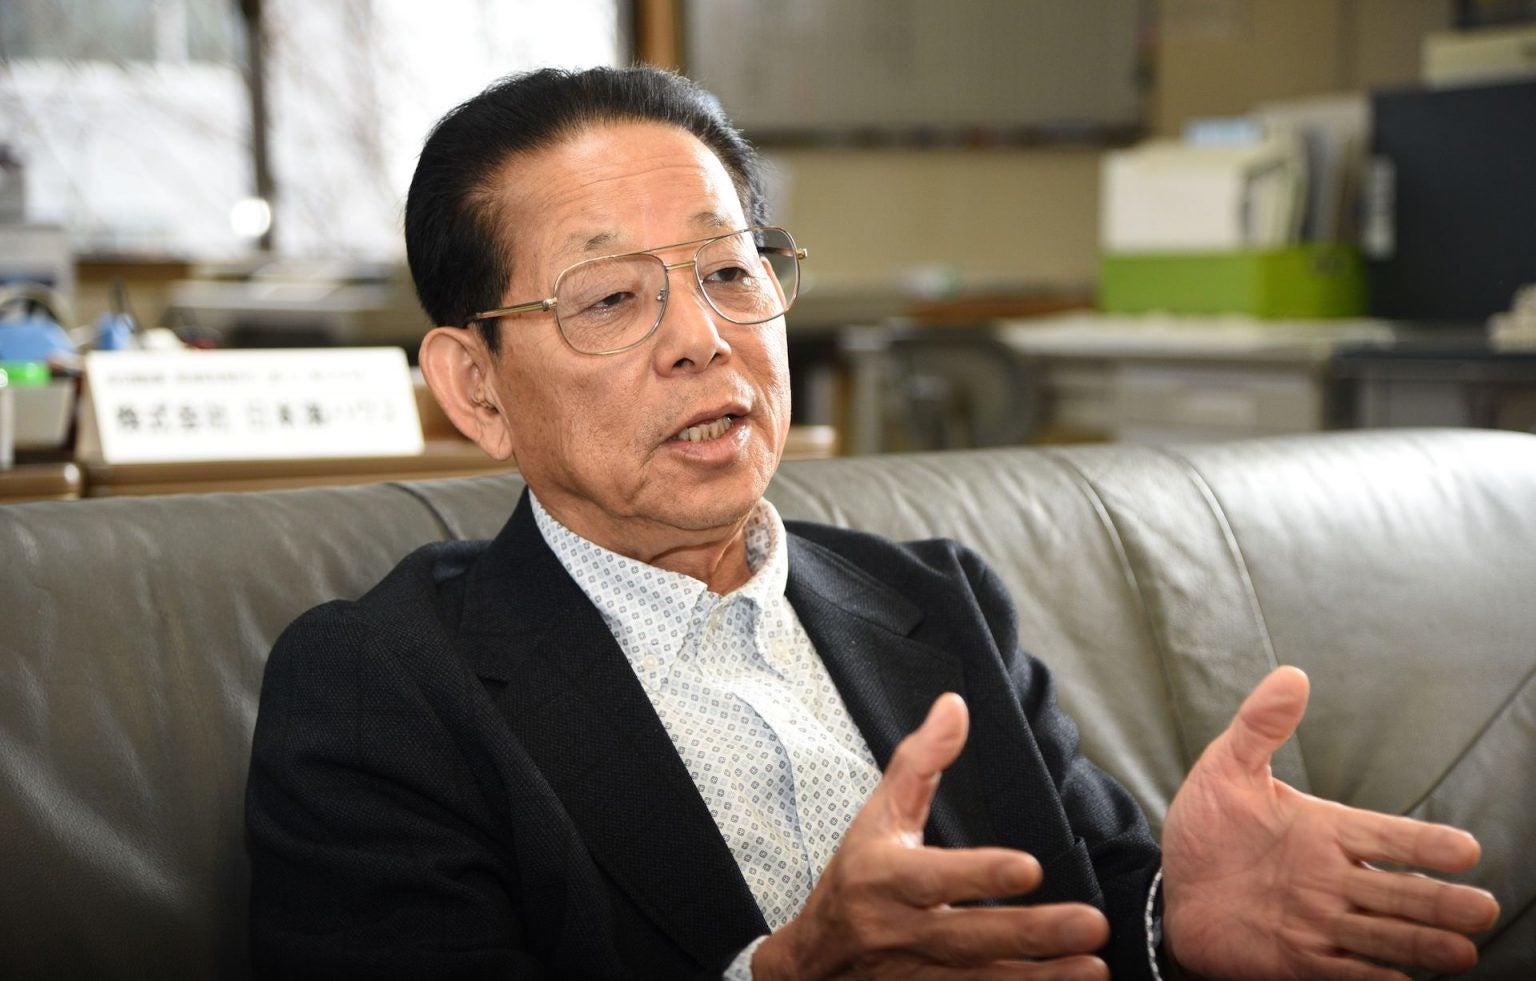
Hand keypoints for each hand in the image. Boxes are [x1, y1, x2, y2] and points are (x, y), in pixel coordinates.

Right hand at [752, 694, 1110, 979]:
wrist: (813, 965)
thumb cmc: (854, 879)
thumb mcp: (877, 817)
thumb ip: (920, 763)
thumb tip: (956, 706)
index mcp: (883, 879)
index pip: (933, 877)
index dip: (979, 874)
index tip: (1031, 867)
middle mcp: (898, 932)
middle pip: (969, 938)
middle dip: (1031, 934)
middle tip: (1092, 923)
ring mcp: (916, 977)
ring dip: (1041, 979)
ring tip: (1095, 968)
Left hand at [1162, 666, 1500, 979]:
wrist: (1169, 886)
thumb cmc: (1206, 827)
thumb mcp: (1226, 769)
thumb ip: (1260, 726)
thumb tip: (1292, 675)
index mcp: (1325, 831)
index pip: (1388, 837)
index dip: (1425, 844)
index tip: (1466, 850)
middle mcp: (1332, 879)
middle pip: (1398, 892)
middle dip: (1439, 901)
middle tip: (1482, 907)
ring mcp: (1318, 922)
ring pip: (1380, 934)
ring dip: (1419, 943)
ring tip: (1462, 951)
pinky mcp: (1297, 961)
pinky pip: (1341, 971)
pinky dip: (1370, 976)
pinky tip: (1400, 979)